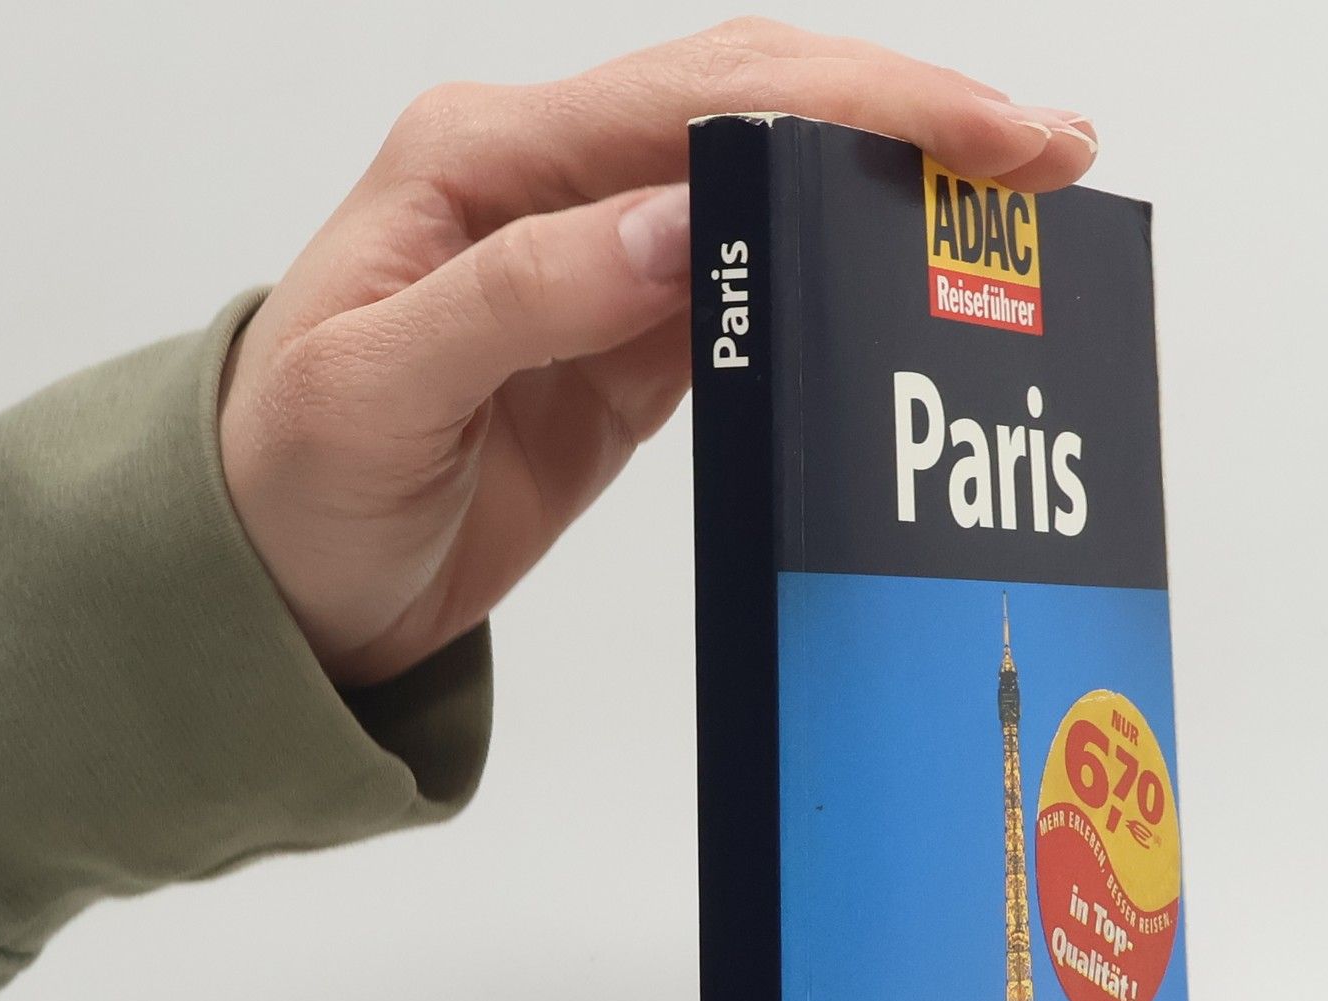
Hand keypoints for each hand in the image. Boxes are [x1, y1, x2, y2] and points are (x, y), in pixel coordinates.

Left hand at [218, 18, 1096, 687]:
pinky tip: (913, 282)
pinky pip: (757, 287)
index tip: (980, 135)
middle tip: (1047, 153)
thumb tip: (678, 223)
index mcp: (485, 159)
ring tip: (1012, 211)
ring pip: (774, 189)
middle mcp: (550, 185)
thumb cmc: (294, 478)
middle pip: (759, 108)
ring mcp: (598, 260)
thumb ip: (528, 292)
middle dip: (910, 116)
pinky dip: (844, 278)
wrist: (280, 578)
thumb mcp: (382, 385)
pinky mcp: (628, 343)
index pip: (703, 94)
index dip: (857, 101)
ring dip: (891, 189)